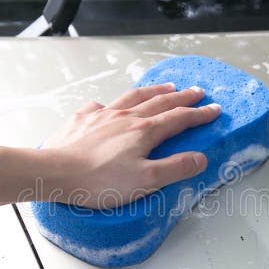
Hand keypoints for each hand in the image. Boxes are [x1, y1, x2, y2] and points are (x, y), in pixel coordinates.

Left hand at [41, 83, 220, 208]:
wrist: (54, 173)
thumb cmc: (98, 181)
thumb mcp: (146, 180)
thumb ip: (175, 168)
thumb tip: (200, 159)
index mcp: (144, 132)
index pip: (179, 119)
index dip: (199, 114)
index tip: (214, 109)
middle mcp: (126, 117)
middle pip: (160, 102)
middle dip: (182, 97)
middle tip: (197, 91)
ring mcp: (103, 115)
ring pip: (133, 97)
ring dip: (153, 91)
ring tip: (166, 87)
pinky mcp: (82, 120)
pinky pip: (101, 106)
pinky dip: (111, 104)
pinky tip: (109, 106)